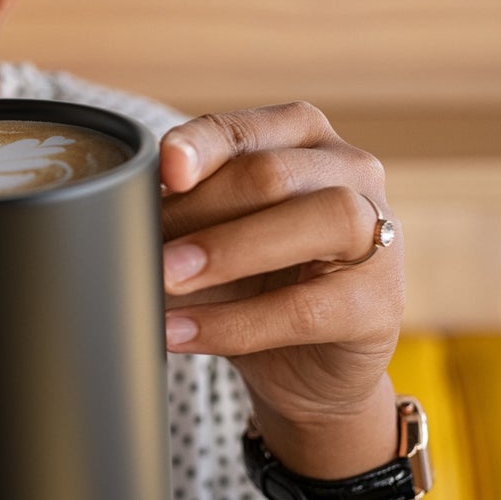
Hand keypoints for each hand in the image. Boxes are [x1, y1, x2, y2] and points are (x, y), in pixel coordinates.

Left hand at [159, 102, 403, 458]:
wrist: (301, 368)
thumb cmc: (250, 281)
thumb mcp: (208, 236)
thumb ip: (179, 211)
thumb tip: (118, 210)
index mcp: (299, 139)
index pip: (241, 131)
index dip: (199, 147)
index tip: (163, 169)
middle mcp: (349, 172)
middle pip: (273, 174)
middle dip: (200, 210)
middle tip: (142, 246)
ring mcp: (378, 234)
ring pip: (318, 221)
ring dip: (228, 251)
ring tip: (165, 279)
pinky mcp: (382, 303)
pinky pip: (309, 307)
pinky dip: (236, 323)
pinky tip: (183, 333)